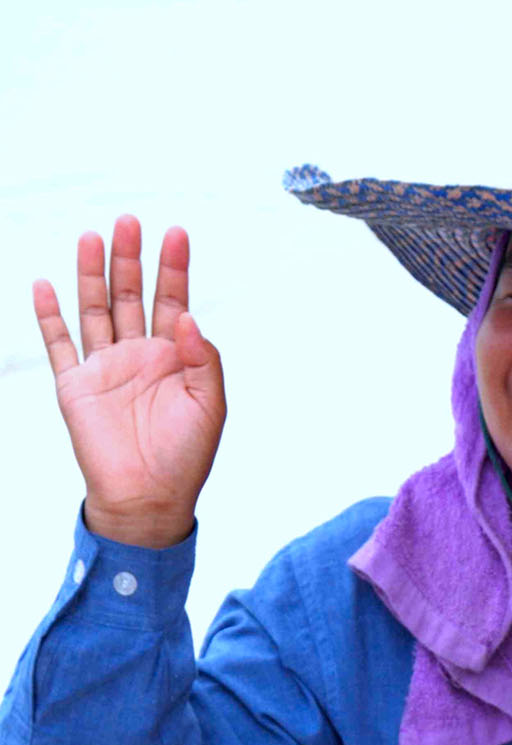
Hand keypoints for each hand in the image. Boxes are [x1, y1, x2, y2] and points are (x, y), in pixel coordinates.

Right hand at [33, 216, 224, 547]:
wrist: (148, 500)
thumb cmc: (184, 459)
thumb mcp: (210, 408)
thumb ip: (205, 361)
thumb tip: (189, 316)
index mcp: (174, 359)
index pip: (173, 302)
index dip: (174, 268)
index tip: (175, 233)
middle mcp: (138, 356)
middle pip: (131, 295)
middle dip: (131, 259)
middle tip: (130, 222)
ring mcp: (105, 367)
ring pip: (95, 309)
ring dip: (93, 273)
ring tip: (94, 236)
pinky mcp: (76, 385)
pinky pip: (59, 342)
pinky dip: (49, 314)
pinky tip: (45, 284)